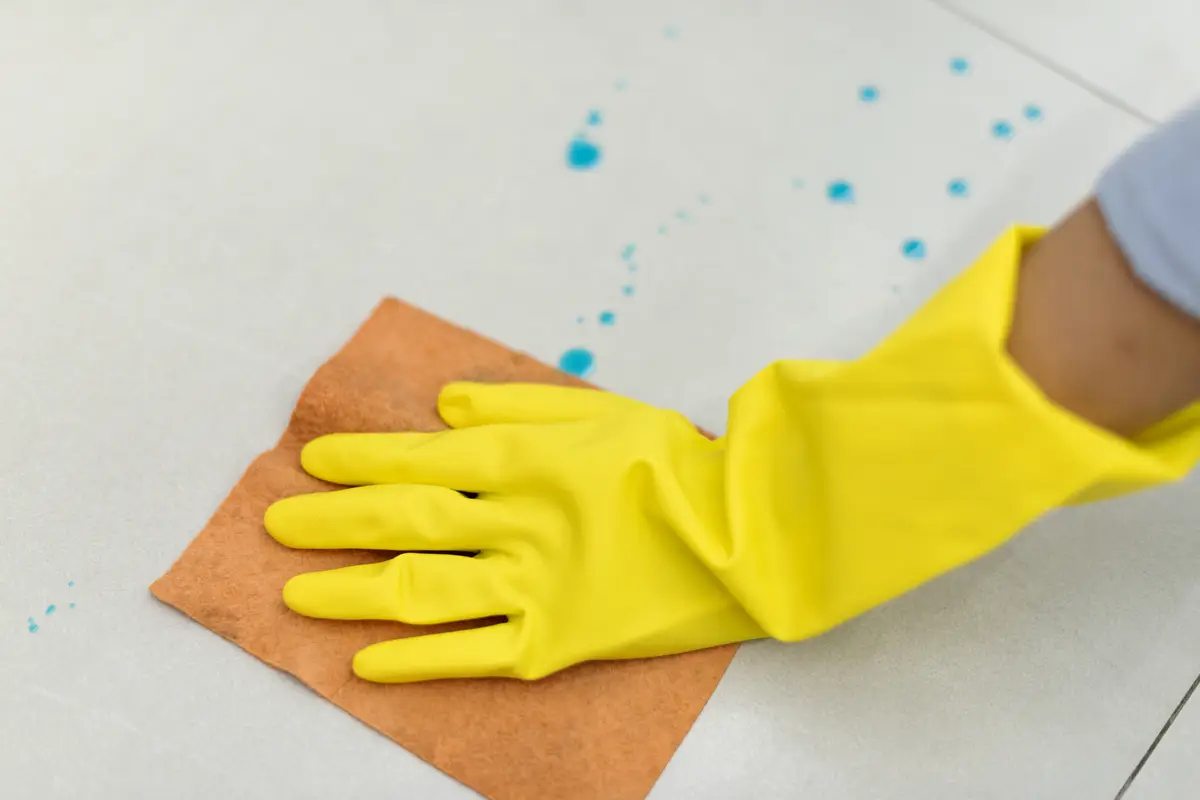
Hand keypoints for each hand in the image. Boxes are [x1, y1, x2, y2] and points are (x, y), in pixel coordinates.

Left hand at [264, 382, 765, 681]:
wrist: (746, 533)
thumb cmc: (675, 460)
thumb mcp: (599, 409)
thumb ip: (513, 405)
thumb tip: (438, 408)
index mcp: (527, 460)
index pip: (418, 458)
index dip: (358, 460)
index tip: (311, 462)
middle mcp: (518, 522)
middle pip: (401, 522)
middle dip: (329, 522)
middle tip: (276, 525)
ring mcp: (534, 587)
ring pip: (420, 592)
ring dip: (350, 594)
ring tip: (295, 596)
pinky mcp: (555, 642)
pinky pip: (471, 657)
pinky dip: (414, 662)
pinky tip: (364, 663)